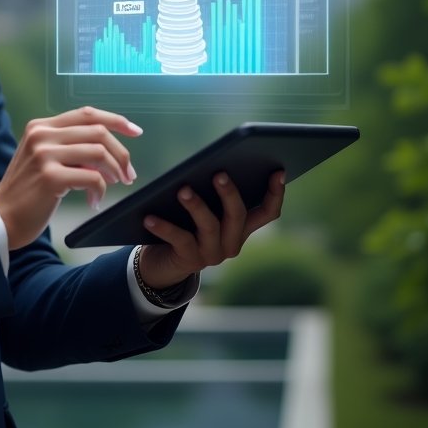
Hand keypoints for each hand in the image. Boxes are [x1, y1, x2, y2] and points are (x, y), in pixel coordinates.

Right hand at [0, 106, 141, 249]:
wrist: (1, 219)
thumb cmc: (26, 193)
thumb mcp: (43, 159)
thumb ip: (68, 147)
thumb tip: (108, 150)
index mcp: (40, 126)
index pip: (86, 113)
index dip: (115, 120)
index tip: (135, 131)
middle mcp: (42, 135)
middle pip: (98, 131)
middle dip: (121, 153)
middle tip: (128, 174)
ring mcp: (45, 154)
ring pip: (99, 152)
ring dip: (115, 171)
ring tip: (115, 185)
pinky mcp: (50, 177)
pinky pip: (92, 177)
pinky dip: (100, 190)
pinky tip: (94, 202)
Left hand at [136, 170, 285, 290]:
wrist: (161, 262)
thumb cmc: (183, 224)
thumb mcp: (201, 208)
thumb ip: (209, 192)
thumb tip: (209, 165)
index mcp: (240, 227)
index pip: (267, 212)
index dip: (275, 193)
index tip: (279, 171)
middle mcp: (231, 242)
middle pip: (238, 215)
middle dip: (230, 194)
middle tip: (219, 173)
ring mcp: (212, 254)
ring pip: (210, 226)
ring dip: (197, 206)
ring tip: (183, 190)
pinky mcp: (189, 260)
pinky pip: (179, 240)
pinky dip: (164, 227)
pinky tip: (149, 217)